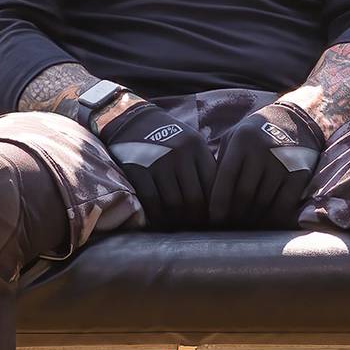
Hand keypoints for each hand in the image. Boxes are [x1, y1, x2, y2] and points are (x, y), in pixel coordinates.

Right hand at [97, 101, 214, 228]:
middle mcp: (180, 154)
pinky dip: (157, 217)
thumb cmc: (166, 136)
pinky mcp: (138, 170)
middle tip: (196, 229)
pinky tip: (160, 222)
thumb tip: (218, 199)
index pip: (212, 184)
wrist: (131, 119)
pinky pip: (152, 202)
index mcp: (197, 147)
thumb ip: (203, 166)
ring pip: (174, 204)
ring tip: (180, 228)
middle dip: (197, 219)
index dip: (214, 206)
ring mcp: (158, 163)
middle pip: (194, 199)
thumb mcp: (190, 142)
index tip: (213, 219)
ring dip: (177, 221)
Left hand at [208, 102, 325, 229]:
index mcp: (242, 142)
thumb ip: (221, 161)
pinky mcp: (300, 174)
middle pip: (244, 195)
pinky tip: (266, 224)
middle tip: (229, 227)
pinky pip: (284, 204)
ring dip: (253, 220)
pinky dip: (274, 219)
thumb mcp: (235, 137)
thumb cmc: (257, 133)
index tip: (214, 220)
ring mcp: (284, 163)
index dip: (218, 204)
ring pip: (263, 202)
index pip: (226, 179)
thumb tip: (206, 195)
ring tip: (245, 228)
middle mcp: (263, 151)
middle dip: (234, 215)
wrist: (296, 119)